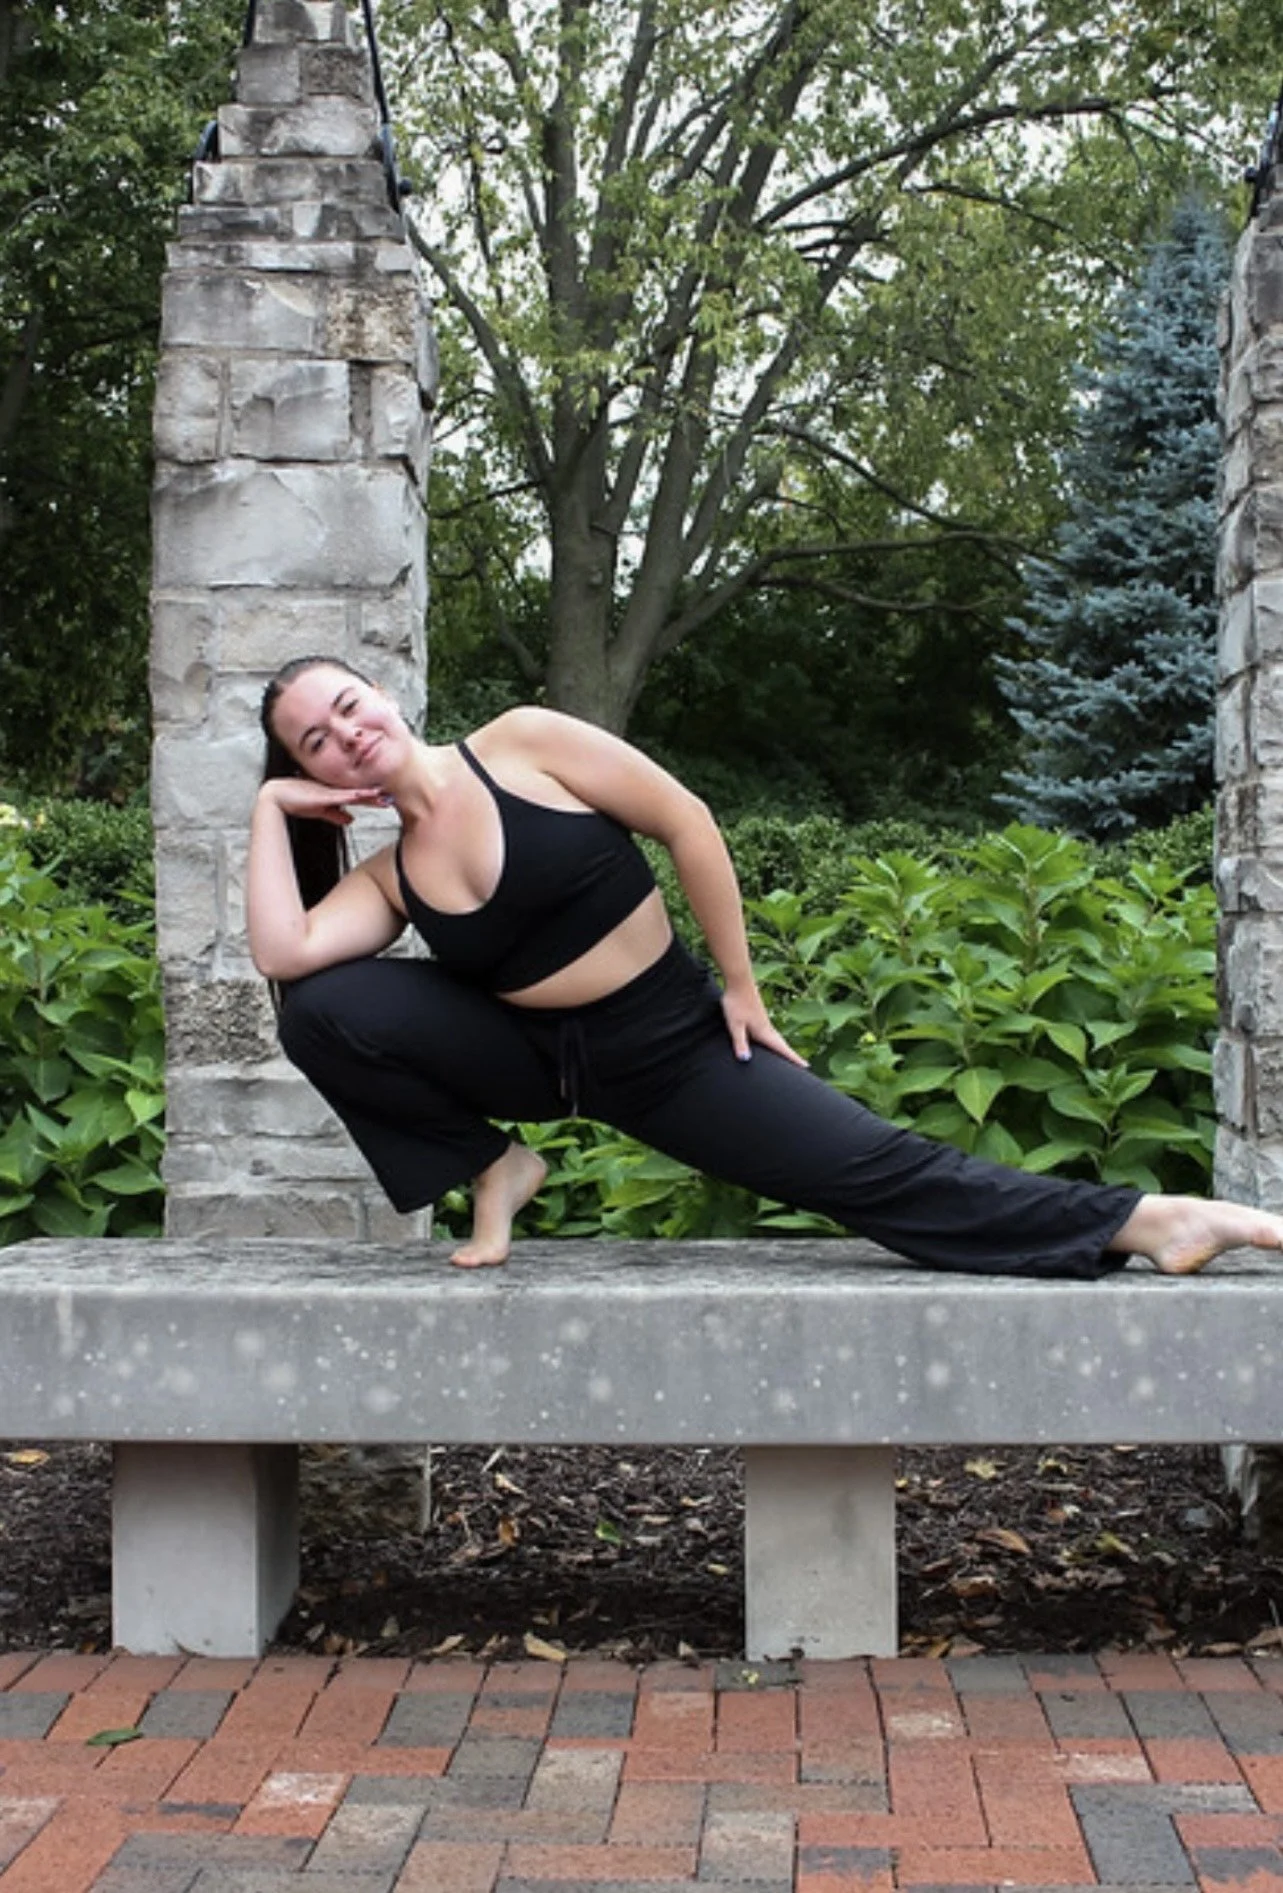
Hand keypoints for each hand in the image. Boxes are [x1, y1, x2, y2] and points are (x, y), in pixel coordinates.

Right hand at [259, 778, 388, 828]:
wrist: (277, 797)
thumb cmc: (298, 801)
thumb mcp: (322, 811)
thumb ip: (336, 815)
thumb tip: (351, 820)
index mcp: (335, 793)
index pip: (358, 796)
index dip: (373, 799)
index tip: (388, 800)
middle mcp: (334, 790)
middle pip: (359, 793)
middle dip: (375, 796)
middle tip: (391, 798)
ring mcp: (328, 791)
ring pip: (352, 793)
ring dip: (367, 795)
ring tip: (382, 796)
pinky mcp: (321, 795)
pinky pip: (338, 796)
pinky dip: (350, 796)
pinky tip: (360, 795)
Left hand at [720, 981, 807, 1067]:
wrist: (738, 980)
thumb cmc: (736, 1002)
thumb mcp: (735, 1025)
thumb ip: (740, 1042)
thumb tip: (745, 1060)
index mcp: (763, 1031)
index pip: (781, 1048)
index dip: (793, 1058)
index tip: (806, 1066)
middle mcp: (767, 1026)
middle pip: (782, 1044)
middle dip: (792, 1055)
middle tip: (803, 1065)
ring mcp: (763, 1020)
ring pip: (777, 1037)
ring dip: (784, 1047)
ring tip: (788, 1055)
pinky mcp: (759, 1015)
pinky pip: (771, 1032)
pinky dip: (775, 1040)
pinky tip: (770, 1039)